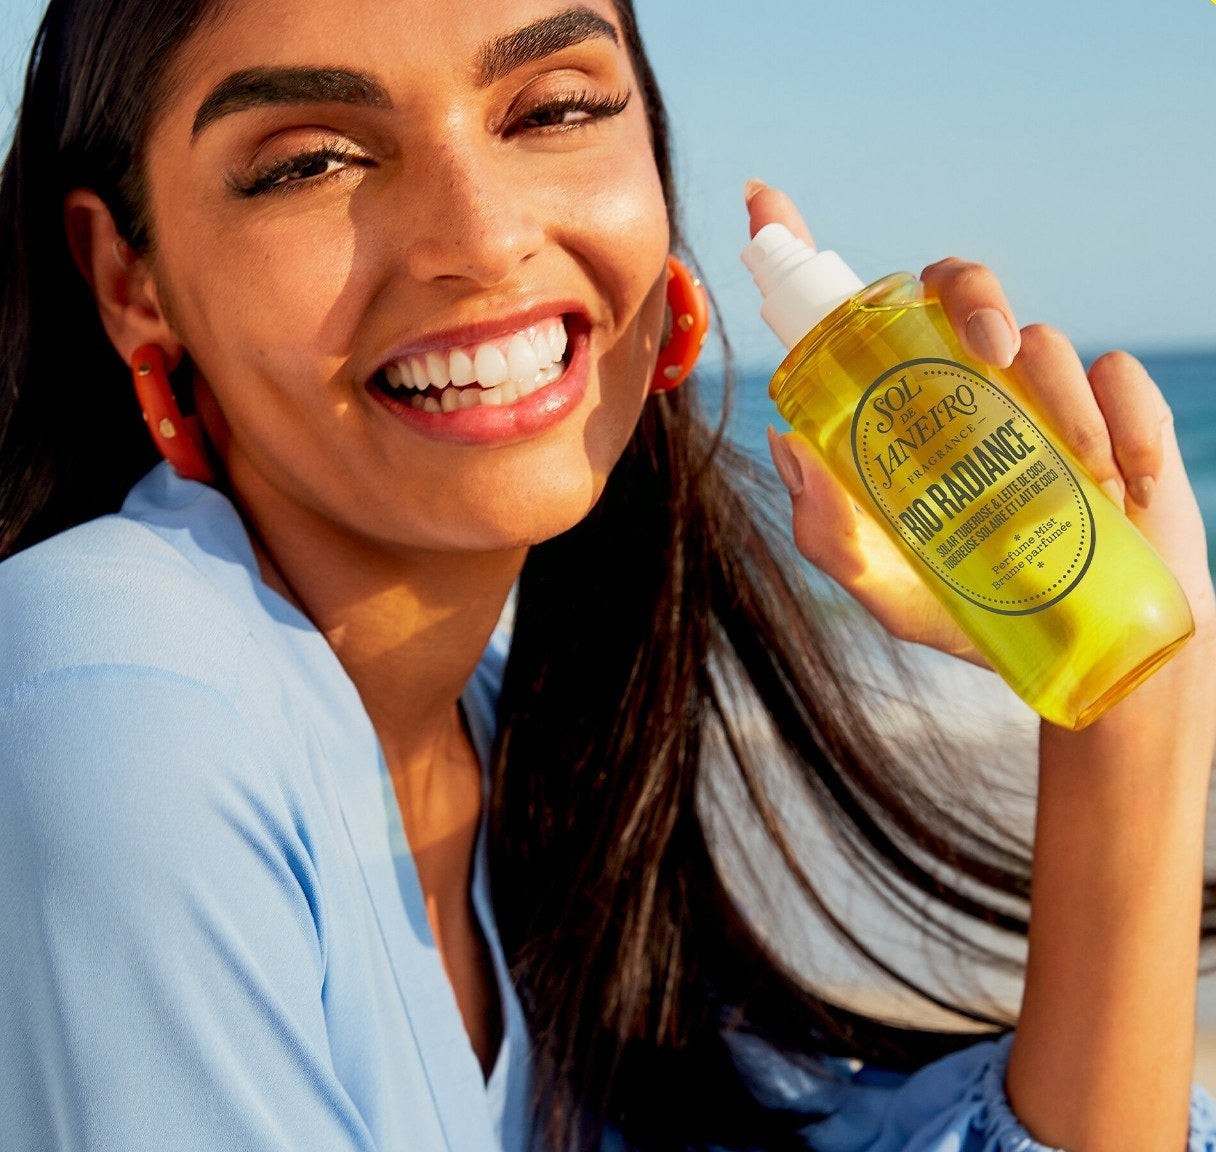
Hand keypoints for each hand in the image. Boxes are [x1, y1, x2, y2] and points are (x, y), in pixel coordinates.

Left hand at [746, 181, 1215, 661]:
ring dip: (1056, 398)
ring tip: (1077, 476)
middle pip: (952, 284)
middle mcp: (961, 386)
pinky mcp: (1113, 406)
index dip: (797, 253)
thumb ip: (833, 538)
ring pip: (1041, 334)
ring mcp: (1036, 393)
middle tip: (989, 350)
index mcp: (896, 416)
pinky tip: (1122, 483)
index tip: (759, 201)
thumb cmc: (975, 612)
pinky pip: (1115, 374)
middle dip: (971, 295)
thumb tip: (787, 446)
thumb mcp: (889, 592)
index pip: (843, 321)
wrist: (1090, 650)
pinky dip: (1122, 420)